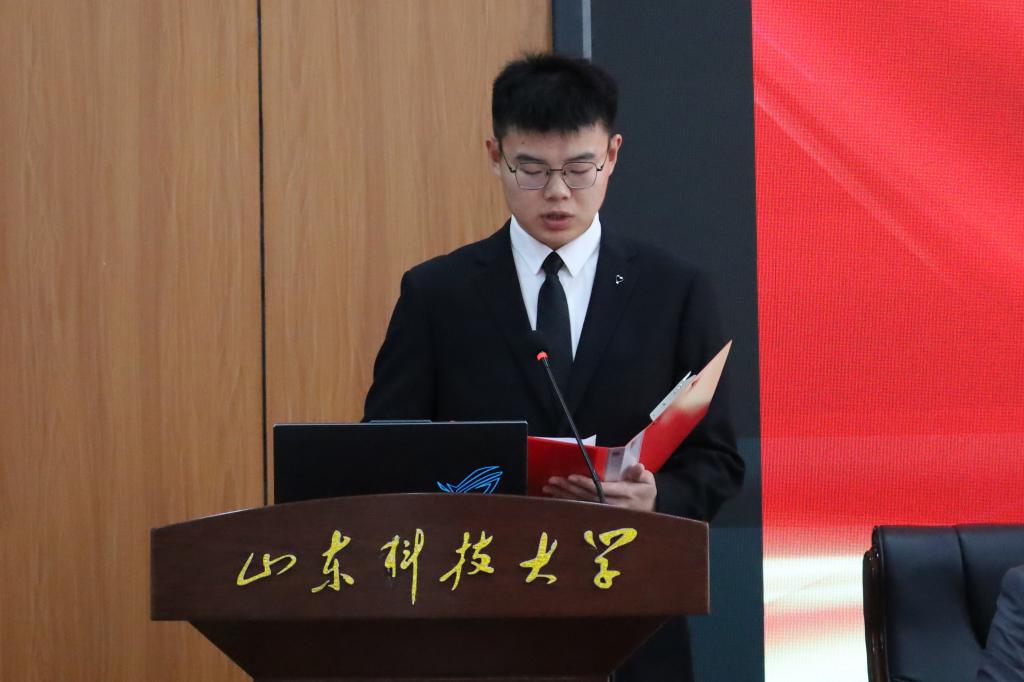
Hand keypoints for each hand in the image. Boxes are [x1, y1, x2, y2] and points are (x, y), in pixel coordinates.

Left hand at [542, 463, 656, 510]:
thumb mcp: (647, 480)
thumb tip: (638, 467)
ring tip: (548, 487)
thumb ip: (639, 474)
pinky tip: (554, 497)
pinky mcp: (600, 516)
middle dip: (569, 489)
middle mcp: (614, 506)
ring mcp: (606, 513)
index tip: (571, 476)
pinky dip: (567, 503)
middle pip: (588, 497)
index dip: (586, 483)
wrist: (649, 508)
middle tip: (553, 480)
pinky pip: (581, 509)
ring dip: (564, 496)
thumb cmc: (645, 489)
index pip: (602, 489)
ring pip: (582, 504)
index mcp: (626, 494)